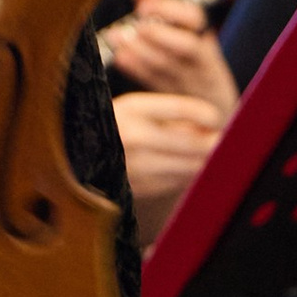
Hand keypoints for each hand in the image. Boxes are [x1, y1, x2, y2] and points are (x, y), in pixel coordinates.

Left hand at [100, 0, 238, 117]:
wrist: (220, 118)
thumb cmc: (199, 69)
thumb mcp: (192, 39)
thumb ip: (168, 11)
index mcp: (206, 42)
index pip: (196, 20)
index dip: (170, 10)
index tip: (143, 7)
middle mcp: (201, 63)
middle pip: (184, 46)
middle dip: (155, 33)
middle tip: (131, 24)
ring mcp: (190, 84)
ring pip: (167, 68)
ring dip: (139, 50)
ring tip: (117, 36)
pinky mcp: (178, 102)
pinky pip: (156, 86)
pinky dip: (136, 69)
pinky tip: (119, 57)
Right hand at [114, 91, 222, 240]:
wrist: (72, 156)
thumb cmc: (110, 127)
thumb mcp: (133, 109)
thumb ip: (169, 116)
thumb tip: (211, 126)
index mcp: (131, 109)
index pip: (181, 108)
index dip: (206, 114)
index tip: (216, 117)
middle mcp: (133, 138)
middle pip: (193, 143)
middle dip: (214, 141)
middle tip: (224, 139)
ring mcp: (136, 167)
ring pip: (190, 166)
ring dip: (205, 160)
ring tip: (210, 153)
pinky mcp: (139, 188)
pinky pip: (177, 182)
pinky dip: (188, 175)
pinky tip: (188, 168)